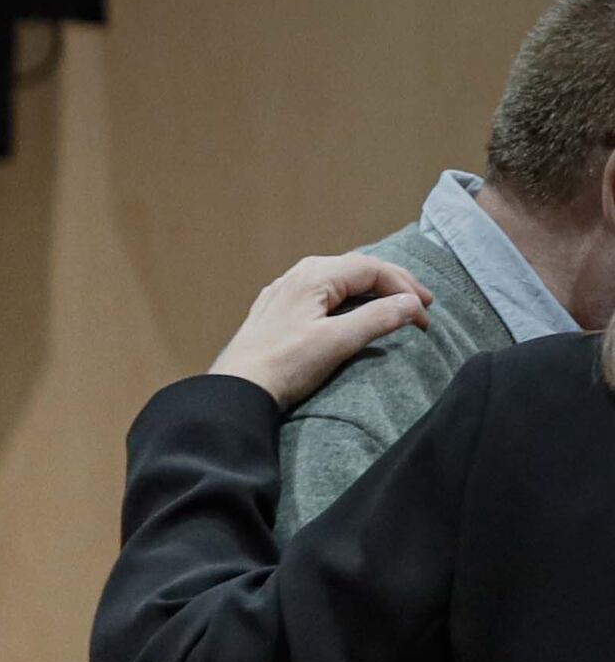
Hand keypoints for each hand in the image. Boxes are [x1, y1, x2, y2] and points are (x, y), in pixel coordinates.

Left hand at [210, 252, 428, 406]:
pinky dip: (347, 301)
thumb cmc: (286, 365)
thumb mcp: (338, 341)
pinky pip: (321, 295)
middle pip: (357, 270)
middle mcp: (298, 275)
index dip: (405, 288)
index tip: (425, 314)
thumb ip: (379, 318)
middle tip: (420, 306)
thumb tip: (413, 303)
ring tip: (395, 306)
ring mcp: (284, 292)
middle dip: (393, 286)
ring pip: (339, 281)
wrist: (236, 392)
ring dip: (370, 292)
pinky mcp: (276, 312)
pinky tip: (354, 312)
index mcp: (314, 275)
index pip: (373, 269)